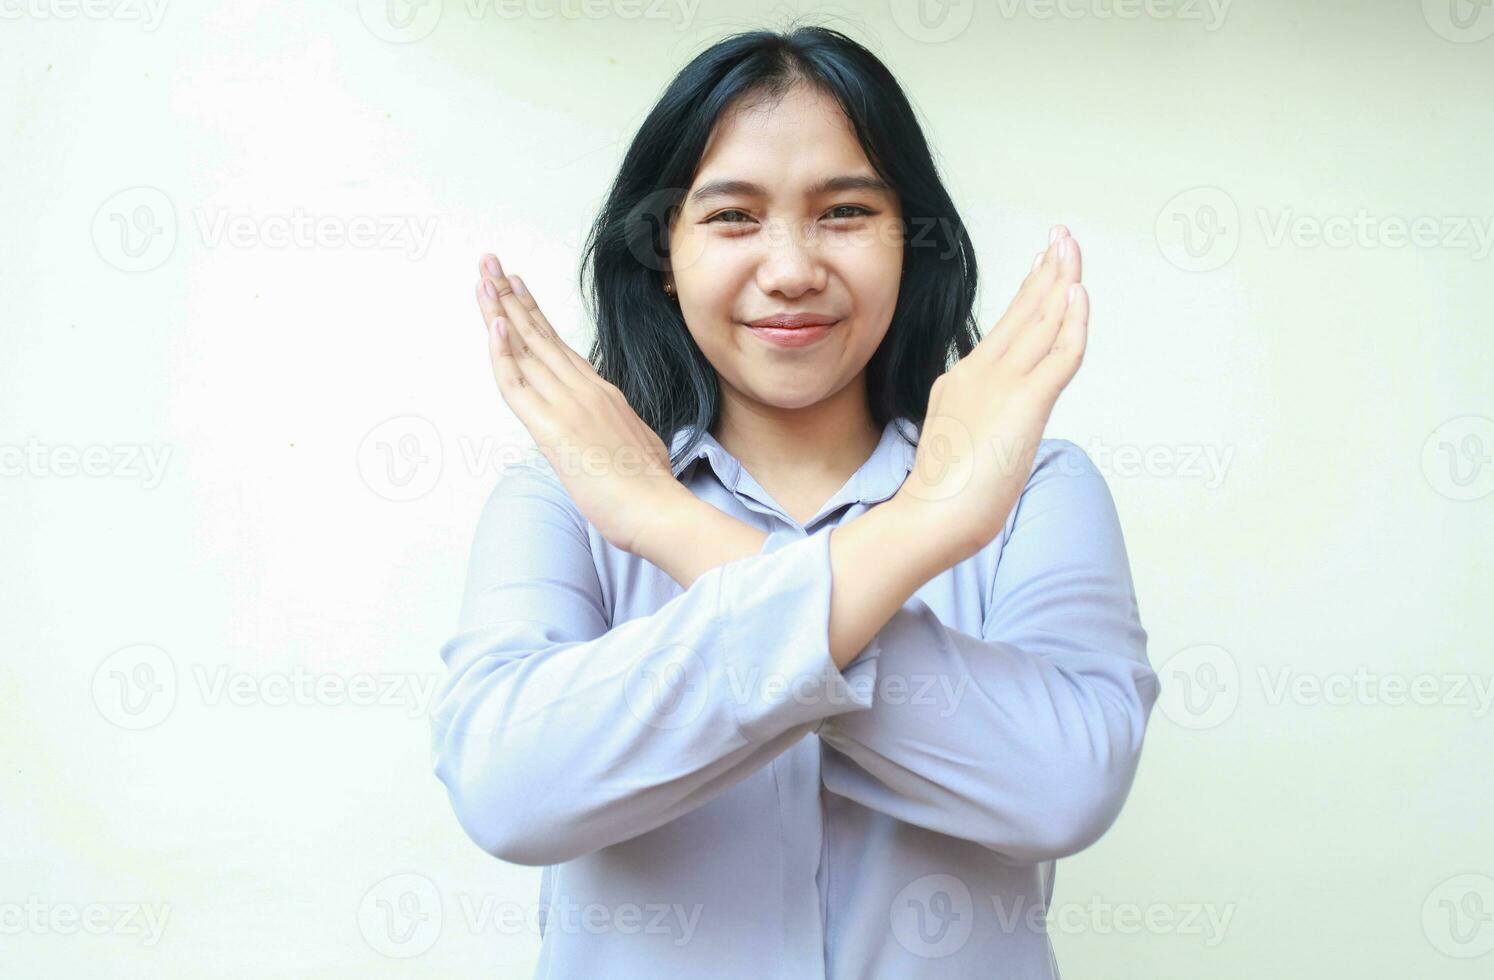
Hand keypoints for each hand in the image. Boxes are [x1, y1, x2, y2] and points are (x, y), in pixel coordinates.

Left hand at [475, 253, 685, 556]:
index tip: (518, 289)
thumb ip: (621, 433)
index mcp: (603, 395)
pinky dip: (502, 353)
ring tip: (483, 278)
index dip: (536, 316)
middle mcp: (585, 390)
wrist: (658, 509)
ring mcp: (568, 405)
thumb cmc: (651, 490)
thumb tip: (616, 438)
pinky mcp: (552, 428)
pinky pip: (517, 384)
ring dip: (501, 311)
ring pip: (526, 349)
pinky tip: (492, 325)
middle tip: (491, 263)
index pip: (560, 348)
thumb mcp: (637, 448)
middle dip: (512, 298)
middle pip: (539, 336)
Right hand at [894, 225, 1086, 564]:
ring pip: (1041, 321)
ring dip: (1062, 280)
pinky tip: (1080, 293)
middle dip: (1047, 270)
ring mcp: (1001, 384)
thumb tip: (995, 425)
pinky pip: (1059, 354)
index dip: (1030, 291)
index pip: (1006, 327)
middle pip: (1024, 311)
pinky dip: (1074, 322)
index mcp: (963, 379)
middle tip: (1062, 235)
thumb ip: (980, 422)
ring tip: (1072, 248)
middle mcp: (980, 372)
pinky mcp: (1024, 404)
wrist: (929, 517)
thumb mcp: (962, 442)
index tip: (1044, 264)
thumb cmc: (943, 496)